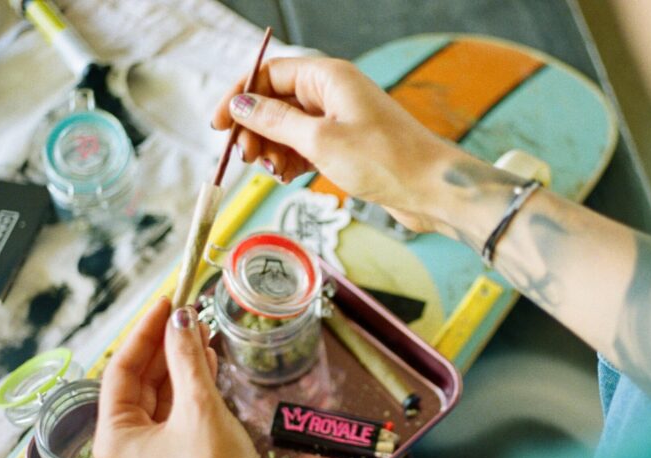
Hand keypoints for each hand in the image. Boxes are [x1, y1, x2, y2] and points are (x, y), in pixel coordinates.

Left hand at [92, 299, 282, 457]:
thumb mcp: (201, 408)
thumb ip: (187, 359)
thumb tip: (182, 319)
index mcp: (113, 439)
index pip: (121, 371)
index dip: (146, 332)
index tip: (168, 302)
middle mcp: (123, 449)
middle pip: (139, 383)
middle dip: (165, 347)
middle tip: (188, 312)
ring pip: (160, 397)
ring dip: (180, 365)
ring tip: (201, 330)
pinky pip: (175, 415)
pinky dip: (190, 389)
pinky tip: (207, 363)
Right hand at [211, 57, 461, 231]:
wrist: (431, 190)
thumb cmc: (385, 160)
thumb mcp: (320, 140)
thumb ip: (275, 121)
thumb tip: (240, 106)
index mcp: (329, 78)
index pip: (269, 74)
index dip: (240, 97)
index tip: (218, 125)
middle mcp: (334, 93)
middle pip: (276, 102)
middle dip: (256, 130)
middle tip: (247, 158)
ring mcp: (342, 120)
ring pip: (290, 128)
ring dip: (273, 149)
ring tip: (271, 172)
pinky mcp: (348, 147)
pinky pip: (307, 147)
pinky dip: (292, 161)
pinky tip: (286, 177)